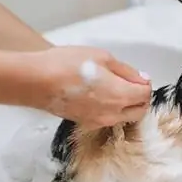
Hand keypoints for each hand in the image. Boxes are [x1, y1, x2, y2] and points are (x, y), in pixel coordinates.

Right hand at [31, 45, 151, 129]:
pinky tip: (101, 96)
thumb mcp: (103, 58)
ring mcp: (99, 121)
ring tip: (115, 88)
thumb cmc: (68, 64)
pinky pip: (108, 119)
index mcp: (120, 95)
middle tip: (132, 84)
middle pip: (139, 111)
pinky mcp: (86, 123)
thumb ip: (126, 71)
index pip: (145, 95)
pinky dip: (112, 110)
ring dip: (128, 106)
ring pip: (124, 117)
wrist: (36, 81)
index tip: (139, 76)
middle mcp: (113, 113)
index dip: (145, 84)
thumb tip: (142, 79)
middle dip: (141, 98)